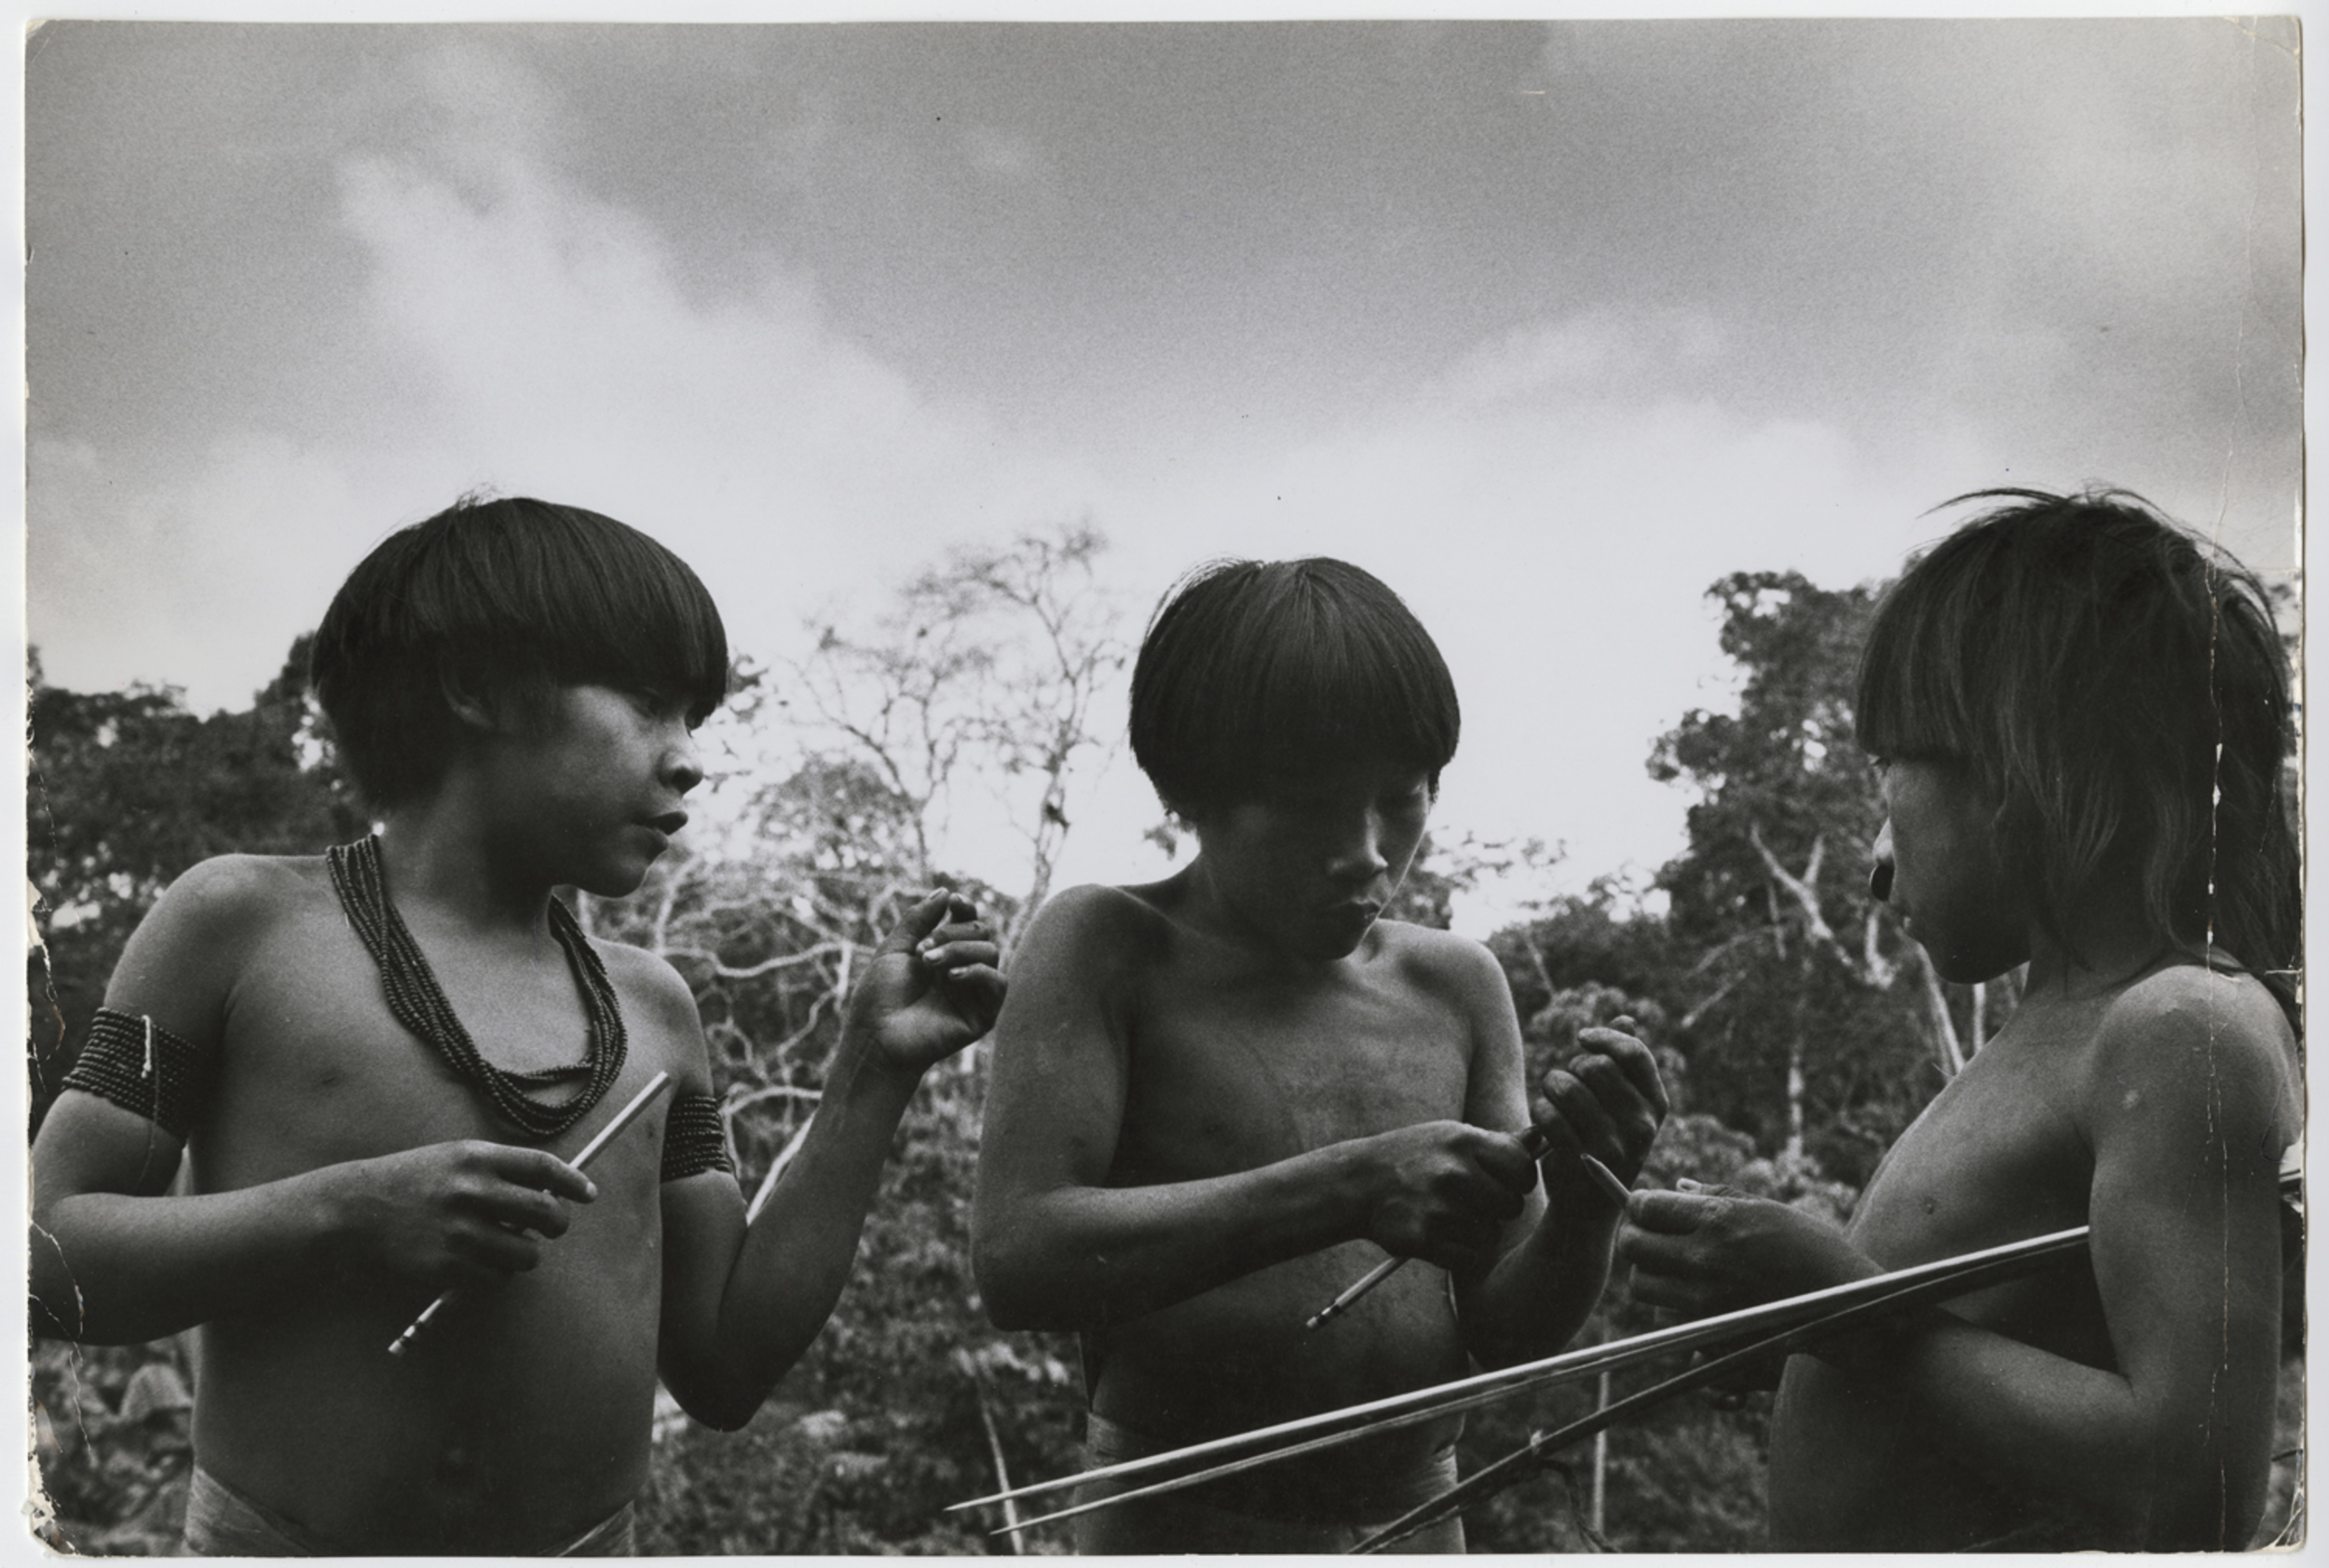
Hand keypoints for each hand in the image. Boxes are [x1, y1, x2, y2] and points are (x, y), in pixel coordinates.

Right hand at [323, 1140, 595, 1289]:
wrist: (353, 1211)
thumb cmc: (409, 1182)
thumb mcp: (452, 1158)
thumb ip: (498, 1170)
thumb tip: (551, 1190)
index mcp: (475, 1157)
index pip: (543, 1168)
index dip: (572, 1182)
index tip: (587, 1194)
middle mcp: (472, 1191)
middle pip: (546, 1212)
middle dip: (559, 1224)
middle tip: (553, 1227)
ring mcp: (460, 1231)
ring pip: (527, 1254)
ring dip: (526, 1255)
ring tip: (507, 1247)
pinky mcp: (447, 1266)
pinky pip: (496, 1278)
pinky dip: (496, 1275)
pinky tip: (478, 1262)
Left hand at [844, 888, 1005, 1075]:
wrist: (876, 1038)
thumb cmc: (880, 997)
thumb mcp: (895, 949)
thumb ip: (919, 919)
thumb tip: (946, 892)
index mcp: (943, 954)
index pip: (967, 922)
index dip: (965, 908)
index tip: (954, 901)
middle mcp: (962, 971)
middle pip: (980, 933)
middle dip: (951, 933)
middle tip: (922, 951)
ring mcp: (973, 993)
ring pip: (990, 952)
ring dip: (959, 950)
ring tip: (928, 963)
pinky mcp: (983, 1015)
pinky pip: (998, 983)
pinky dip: (977, 972)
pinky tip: (951, 978)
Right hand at [1356, 1121, 1536, 1274]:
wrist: (1359, 1183)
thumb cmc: (1415, 1157)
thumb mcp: (1450, 1137)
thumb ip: (1495, 1143)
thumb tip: (1541, 1137)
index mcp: (1463, 1141)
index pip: (1523, 1166)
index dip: (1519, 1179)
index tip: (1504, 1181)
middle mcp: (1453, 1172)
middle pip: (1511, 1205)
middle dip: (1498, 1208)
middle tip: (1472, 1201)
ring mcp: (1438, 1206)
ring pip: (1490, 1235)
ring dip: (1476, 1232)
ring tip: (1449, 1215)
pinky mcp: (1423, 1238)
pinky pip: (1468, 1256)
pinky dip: (1458, 1252)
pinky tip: (1438, 1233)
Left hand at [1532, 1015, 1669, 1201]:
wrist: (1588, 1207)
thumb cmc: (1602, 1142)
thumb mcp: (1622, 1106)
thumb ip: (1623, 1062)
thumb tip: (1627, 1019)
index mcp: (1655, 1106)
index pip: (1634, 1054)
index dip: (1605, 1037)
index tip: (1582, 1039)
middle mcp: (1641, 1126)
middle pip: (1595, 1067)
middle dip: (1572, 1068)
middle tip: (1567, 1086)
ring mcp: (1612, 1145)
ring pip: (1567, 1087)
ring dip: (1551, 1087)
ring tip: (1554, 1100)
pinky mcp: (1580, 1161)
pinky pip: (1549, 1114)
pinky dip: (1540, 1112)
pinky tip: (1545, 1124)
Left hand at [1619, 1187, 1878, 1319]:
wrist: (1848, 1308)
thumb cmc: (1813, 1251)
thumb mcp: (1768, 1210)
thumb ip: (1716, 1196)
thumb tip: (1677, 1185)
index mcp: (1717, 1220)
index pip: (1645, 1207)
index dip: (1638, 1206)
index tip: (1646, 1209)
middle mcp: (1705, 1260)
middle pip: (1631, 1247)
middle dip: (1635, 1239)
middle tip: (1650, 1237)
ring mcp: (1706, 1302)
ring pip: (1642, 1287)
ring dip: (1652, 1276)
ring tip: (1680, 1270)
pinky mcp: (1711, 1335)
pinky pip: (1669, 1319)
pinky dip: (1676, 1310)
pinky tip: (1702, 1300)